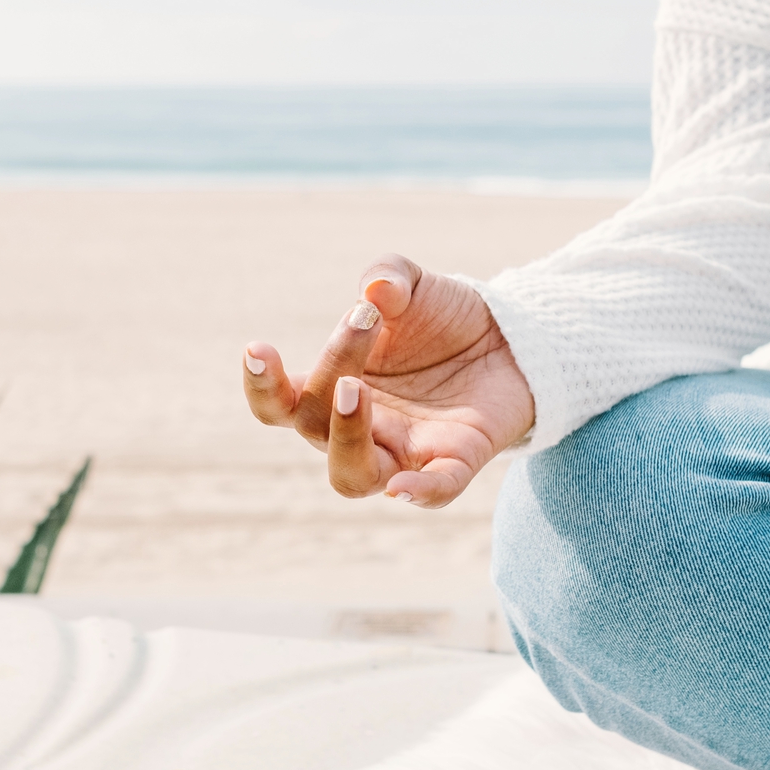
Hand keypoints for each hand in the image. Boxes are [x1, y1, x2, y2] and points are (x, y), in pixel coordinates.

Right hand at [243, 254, 534, 507]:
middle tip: (362, 320)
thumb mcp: (412, 285)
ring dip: (345, 436)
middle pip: (314, 424)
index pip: (279, 403)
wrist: (511, 338)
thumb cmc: (443, 318)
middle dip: (329, 370)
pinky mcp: (456, 458)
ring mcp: (404, 449)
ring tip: (354, 389)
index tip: (258, 348)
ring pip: (353, 475)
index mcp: (333, 387)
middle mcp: (358, 427)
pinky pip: (434, 490)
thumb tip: (376, 291)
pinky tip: (402, 488)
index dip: (260, 384)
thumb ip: (388, 276)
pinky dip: (418, 492)